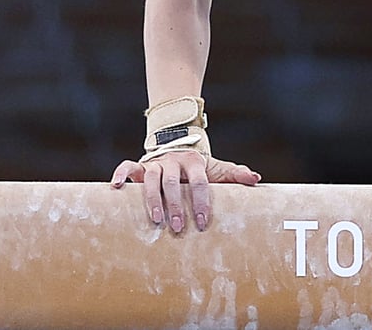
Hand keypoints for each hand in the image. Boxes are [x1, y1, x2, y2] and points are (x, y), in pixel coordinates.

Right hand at [110, 151, 260, 232]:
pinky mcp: (139, 165)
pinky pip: (127, 166)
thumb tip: (256, 179)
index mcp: (195, 162)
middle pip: (174, 183)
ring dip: (152, 200)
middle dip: (177, 206)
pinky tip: (115, 187)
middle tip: (179, 227)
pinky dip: (120, 175)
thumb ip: (235, 173)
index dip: (201, 202)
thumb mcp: (218, 168)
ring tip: (155, 220)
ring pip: (151, 179)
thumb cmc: (199, 166)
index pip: (199, 182)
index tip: (202, 222)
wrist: (179, 143)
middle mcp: (174, 161)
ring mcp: (155, 162)